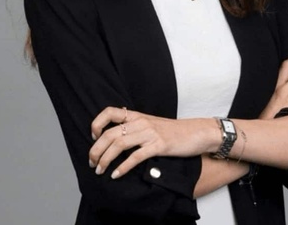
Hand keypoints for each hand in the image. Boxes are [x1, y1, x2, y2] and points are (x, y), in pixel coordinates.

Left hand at [89, 108, 216, 178]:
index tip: (93, 137)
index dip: (97, 123)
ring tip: (100, 170)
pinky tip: (116, 175)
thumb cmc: (172, 131)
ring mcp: (150, 133)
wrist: (196, 132)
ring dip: (105, 159)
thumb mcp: (151, 123)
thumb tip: (116, 132)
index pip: (110, 112)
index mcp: (137, 115)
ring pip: (119, 144)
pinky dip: (123, 167)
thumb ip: (135, 126)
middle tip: (92, 162)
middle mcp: (141, 122)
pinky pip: (136, 157)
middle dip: (96, 150)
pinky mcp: (159, 145)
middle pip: (110, 133)